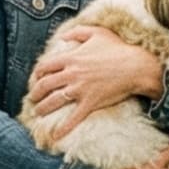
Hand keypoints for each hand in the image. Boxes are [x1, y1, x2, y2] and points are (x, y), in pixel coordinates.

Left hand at [30, 25, 162, 135]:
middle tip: (32, 98)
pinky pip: (73, 118)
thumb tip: (62, 36)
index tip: (35, 79)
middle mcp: (72, 74)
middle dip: (35, 93)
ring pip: (54, 101)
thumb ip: (77, 32)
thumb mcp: (97, 33)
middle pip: (45, 85)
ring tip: (38, 113)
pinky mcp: (90, 102)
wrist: (136, 66)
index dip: (37, 73)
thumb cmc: (118, 48)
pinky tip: (56, 136)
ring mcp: (80, 89)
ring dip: (43, 108)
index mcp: (71, 58)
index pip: (46, 66)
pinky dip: (63, 128)